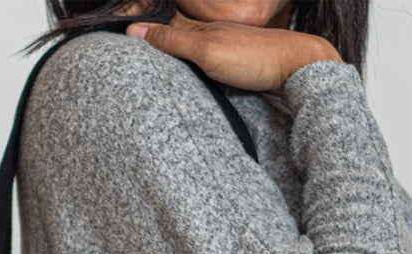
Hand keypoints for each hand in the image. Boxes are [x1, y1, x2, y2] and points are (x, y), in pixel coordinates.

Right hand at [125, 10, 341, 95]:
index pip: (160, 25)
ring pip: (186, 47)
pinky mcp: (232, 64)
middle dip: (150, 36)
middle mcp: (207, 35)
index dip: (139, 27)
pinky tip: (184, 70)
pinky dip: (187, 62)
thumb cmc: (254, 59)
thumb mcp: (207, 50)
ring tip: (145, 54)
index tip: (115, 32)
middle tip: (124, 42)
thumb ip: (172, 41)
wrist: (297, 68)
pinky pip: (200, 61)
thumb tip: (133, 30)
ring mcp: (221, 49)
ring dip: (168, 49)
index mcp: (198, 28)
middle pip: (171, 34)